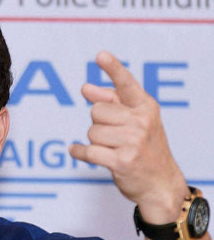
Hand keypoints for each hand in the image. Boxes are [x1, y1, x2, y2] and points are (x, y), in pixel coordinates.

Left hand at [69, 51, 187, 222]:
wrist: (160, 184)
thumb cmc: (145, 149)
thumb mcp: (137, 121)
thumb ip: (113, 102)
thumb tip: (86, 87)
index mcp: (146, 107)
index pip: (126, 84)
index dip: (113, 69)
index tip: (100, 55)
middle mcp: (142, 122)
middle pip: (96, 111)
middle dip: (99, 123)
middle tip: (114, 137)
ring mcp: (133, 142)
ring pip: (91, 132)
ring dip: (95, 141)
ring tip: (112, 149)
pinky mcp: (121, 161)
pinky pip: (87, 151)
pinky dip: (79, 152)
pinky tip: (79, 152)